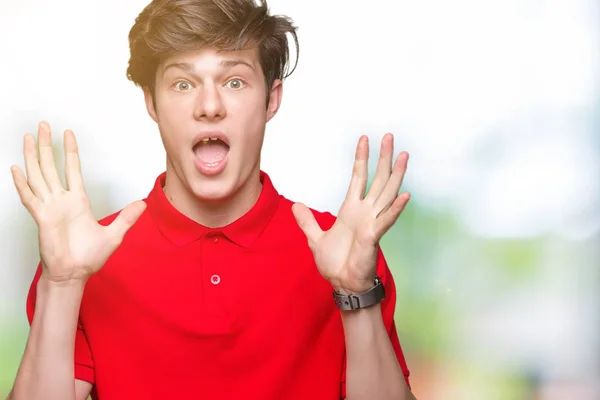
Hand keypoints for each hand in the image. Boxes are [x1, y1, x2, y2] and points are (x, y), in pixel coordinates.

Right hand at [10, 121, 145, 282]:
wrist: (75, 274)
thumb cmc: (89, 257)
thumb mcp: (115, 234)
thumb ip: (127, 217)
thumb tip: (143, 204)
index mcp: (77, 202)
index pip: (72, 169)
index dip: (70, 151)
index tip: (68, 134)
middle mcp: (61, 201)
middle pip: (51, 166)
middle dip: (47, 146)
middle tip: (43, 125)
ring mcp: (50, 208)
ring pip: (38, 176)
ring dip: (33, 157)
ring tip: (29, 138)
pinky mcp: (41, 218)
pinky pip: (29, 197)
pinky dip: (22, 183)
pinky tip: (16, 168)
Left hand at [292, 133, 409, 292]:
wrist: (342, 284)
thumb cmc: (335, 263)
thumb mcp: (315, 238)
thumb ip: (307, 221)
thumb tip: (296, 205)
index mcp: (351, 210)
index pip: (359, 177)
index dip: (362, 158)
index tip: (364, 139)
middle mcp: (365, 212)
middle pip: (377, 179)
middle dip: (383, 158)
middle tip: (388, 136)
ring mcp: (372, 222)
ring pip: (387, 193)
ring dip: (395, 175)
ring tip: (404, 156)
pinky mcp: (374, 236)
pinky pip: (387, 220)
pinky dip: (395, 208)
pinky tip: (405, 195)